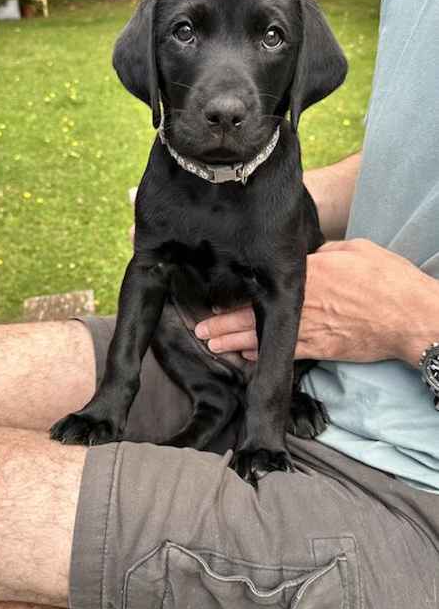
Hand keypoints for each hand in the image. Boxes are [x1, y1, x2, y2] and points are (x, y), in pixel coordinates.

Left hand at [195, 239, 438, 366]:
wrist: (408, 316)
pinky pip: (283, 353)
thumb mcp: (354, 250)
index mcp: (308, 274)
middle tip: (200, 329)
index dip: (236, 292)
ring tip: (212, 345)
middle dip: (223, 323)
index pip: (262, 282)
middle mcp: (301, 303)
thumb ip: (326, 253)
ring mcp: (308, 329)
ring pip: (261, 338)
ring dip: (234, 343)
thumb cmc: (386, 279)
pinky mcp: (320, 349)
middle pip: (252, 315)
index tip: (217, 296)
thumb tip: (312, 255)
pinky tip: (245, 358)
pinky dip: (262, 356)